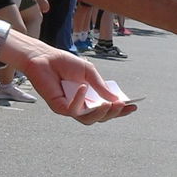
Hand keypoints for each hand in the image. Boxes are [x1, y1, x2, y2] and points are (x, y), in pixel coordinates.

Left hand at [8, 36, 137, 122]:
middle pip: (100, 117)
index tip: (133, 106)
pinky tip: (83, 88)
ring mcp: (70, 107)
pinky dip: (80, 100)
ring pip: (88, 120)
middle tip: (121, 105)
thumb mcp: (88, 72)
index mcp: (90, 97)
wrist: (43, 57)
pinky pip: (73, 110)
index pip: (107, 108)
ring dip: (100, 113)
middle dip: (113, 113)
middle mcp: (81, 105)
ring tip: (109, 104)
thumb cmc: (65, 63)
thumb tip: (115, 99)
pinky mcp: (59, 107)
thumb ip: (100, 86)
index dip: (120, 110)